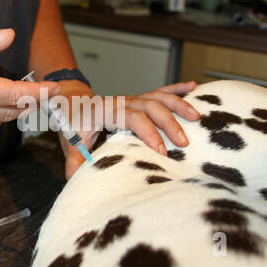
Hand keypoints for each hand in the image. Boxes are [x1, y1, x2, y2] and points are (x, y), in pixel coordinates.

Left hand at [57, 80, 199, 179]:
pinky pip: (159, 91)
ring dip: (177, 105)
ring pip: (157, 96)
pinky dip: (175, 89)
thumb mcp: (70, 141)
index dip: (147, 132)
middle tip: (183, 143)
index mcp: (106, 110)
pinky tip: (193, 86)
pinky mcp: (138, 99)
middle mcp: (121, 101)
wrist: (71, 102)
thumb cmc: (73, 123)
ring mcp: (131, 99)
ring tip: (196, 118)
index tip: (161, 151)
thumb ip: (74, 160)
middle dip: (168, 122)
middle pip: (149, 105)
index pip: (131, 117)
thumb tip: (74, 180)